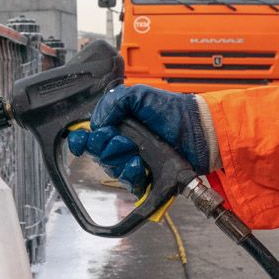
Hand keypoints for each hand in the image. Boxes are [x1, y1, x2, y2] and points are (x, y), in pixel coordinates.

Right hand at [65, 85, 213, 188]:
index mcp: (118, 123)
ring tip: (136, 154)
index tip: (82, 143)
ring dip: (120, 161)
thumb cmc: (171, 111)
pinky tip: (140, 167)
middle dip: (106, 148)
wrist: (196, 131)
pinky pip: (128, 182)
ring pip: (111, 168)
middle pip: (98, 154)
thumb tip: (96, 124)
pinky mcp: (145, 176)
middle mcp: (123, 142)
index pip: (90, 135)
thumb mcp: (138, 95)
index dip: (81, 141)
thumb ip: (112, 103)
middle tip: (122, 141)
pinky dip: (131, 174)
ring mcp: (133, 160)